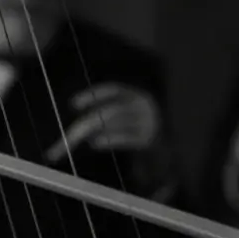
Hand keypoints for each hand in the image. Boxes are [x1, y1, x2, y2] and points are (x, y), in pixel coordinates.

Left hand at [45, 83, 161, 163]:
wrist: (167, 148)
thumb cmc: (139, 129)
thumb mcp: (126, 116)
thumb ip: (107, 115)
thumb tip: (81, 121)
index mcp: (136, 95)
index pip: (113, 89)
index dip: (93, 95)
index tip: (73, 104)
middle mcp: (143, 105)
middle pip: (111, 110)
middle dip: (88, 122)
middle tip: (71, 135)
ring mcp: (148, 122)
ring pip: (116, 122)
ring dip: (97, 130)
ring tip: (85, 138)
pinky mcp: (149, 139)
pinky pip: (126, 138)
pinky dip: (109, 139)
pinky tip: (95, 143)